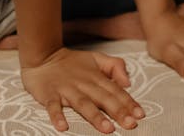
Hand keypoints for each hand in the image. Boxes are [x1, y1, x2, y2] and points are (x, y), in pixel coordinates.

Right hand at [21, 47, 145, 133]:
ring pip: (83, 104)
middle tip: (131, 124)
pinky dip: (57, 116)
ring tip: (107, 128)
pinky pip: (53, 106)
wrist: (43, 55)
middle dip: (118, 111)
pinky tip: (62, 127)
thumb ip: (114, 66)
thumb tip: (127, 82)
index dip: (128, 102)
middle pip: (103, 98)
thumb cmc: (72, 62)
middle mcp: (83, 83)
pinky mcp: (49, 94)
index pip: (115, 90)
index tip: (140, 115)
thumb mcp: (96, 58)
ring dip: (95, 116)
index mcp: (95, 76)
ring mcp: (66, 89)